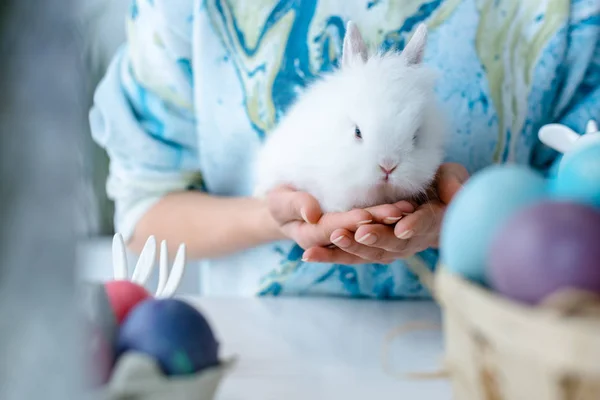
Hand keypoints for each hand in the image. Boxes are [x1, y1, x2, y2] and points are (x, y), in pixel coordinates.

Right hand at [266, 185, 414, 250]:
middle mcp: (330, 241)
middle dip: (378, 222)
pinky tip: (408, 208)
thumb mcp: (279, 201)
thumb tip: (312, 213)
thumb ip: (295, 205)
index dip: (349, 223)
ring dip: (389, 221)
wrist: (284, 206)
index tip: (365, 215)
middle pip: (356, 233)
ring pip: (369, 232)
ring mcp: (345, 237)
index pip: (332, 229)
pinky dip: (390, 218)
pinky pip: (374, 227)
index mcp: (310, 236)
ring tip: (408, 208)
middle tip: (398, 211)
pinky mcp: (355, 230)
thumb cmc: (279, 201)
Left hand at [302, 163, 469, 263]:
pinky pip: (351, 256)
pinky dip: (331, 256)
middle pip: (394, 244)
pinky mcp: (370, 250)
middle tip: (357, 233)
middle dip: (376, 239)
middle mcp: (411, 240)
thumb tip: (456, 192)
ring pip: (370, 253)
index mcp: (432, 222)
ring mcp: (390, 249)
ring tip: (332, 240)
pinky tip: (309, 255)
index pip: (426, 224)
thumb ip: (454, 182)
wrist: (429, 202)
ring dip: (350, 249)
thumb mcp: (452, 178)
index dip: (416, 226)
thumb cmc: (442, 184)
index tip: (402, 227)